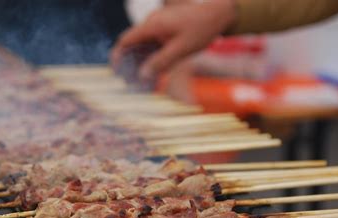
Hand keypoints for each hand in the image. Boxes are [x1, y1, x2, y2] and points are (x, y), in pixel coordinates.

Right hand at [111, 0, 236, 81]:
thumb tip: (142, 76)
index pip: (126, 40)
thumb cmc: (202, 28)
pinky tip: (155, 74)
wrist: (221, 13)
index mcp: (152, 25)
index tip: (116, 72)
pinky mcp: (168, 30)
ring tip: (143, 83)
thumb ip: (161, 62)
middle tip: (130, 84)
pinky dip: (152, 59)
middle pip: (133, 45)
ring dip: (141, 64)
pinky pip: (155, 46)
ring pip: (144, 47)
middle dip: (130, 65)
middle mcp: (153, 24)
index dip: (117, 56)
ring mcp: (160, 26)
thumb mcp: (181, 49)